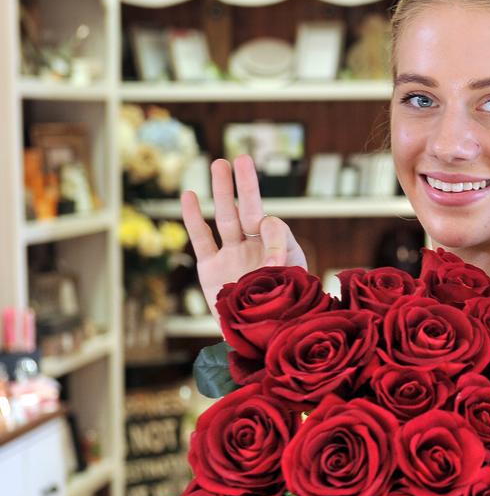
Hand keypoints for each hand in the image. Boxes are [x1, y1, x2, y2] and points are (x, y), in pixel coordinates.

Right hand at [181, 155, 306, 313]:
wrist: (261, 337)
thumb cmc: (284, 312)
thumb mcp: (293, 288)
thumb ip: (285, 270)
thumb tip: (274, 261)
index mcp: (279, 250)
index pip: (273, 229)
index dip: (274, 240)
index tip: (276, 265)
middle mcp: (255, 248)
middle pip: (248, 210)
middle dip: (245, 185)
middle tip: (241, 158)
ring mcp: (231, 255)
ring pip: (224, 218)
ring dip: (221, 192)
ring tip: (218, 163)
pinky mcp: (210, 268)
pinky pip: (201, 239)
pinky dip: (194, 218)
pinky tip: (189, 195)